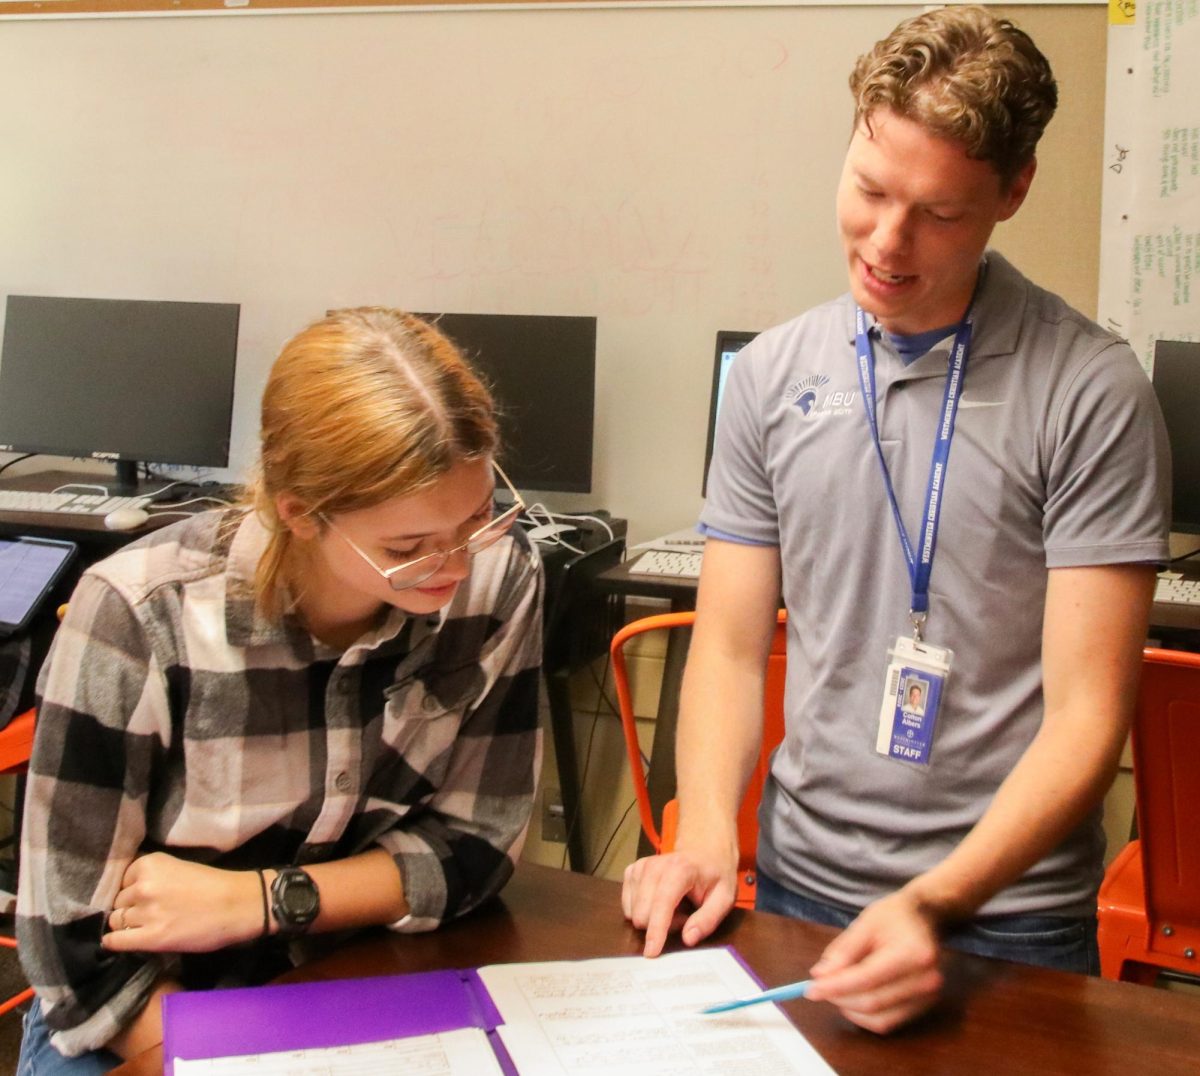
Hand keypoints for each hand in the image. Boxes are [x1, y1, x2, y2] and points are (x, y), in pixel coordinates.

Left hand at [101, 852, 264, 953]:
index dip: (133, 889)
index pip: (123, 880)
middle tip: (150, 913)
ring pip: (116, 920)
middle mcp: (143, 885)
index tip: (148, 895)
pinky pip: (116, 941)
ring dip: (127, 924)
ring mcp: (145, 912)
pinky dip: (115, 941)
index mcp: (150, 863)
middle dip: (130, 907)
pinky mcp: (150, 937)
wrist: (238, 905)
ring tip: (146, 927)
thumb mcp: (178, 868)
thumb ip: (152, 876)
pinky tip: (122, 941)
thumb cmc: (214, 885)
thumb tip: (127, 892)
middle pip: (118, 901)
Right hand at [621, 848, 736, 957]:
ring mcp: (640, 867)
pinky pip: (627, 906)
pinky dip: (643, 910)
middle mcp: (654, 865)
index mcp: (680, 870)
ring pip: (634, 912)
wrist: (703, 850)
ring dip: (653, 919)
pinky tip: (659, 902)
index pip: (662, 903)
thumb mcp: (724, 898)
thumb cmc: (715, 876)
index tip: (651, 953)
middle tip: (683, 916)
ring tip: (674, 907)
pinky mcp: (631, 871)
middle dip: (661, 926)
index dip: (656, 930)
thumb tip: (688, 939)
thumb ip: (708, 920)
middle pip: (643, 913)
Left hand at [803, 889, 943, 1033]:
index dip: (835, 987)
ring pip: (879, 1019)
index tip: (810, 989)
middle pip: (872, 1002)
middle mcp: (925, 980)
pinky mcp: (924, 1007)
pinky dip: (865, 1016)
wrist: (925, 918)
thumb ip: (843, 951)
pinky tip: (852, 999)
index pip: (867, 978)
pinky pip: (888, 1022)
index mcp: (913, 953)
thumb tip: (820, 976)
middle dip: (839, 998)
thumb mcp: (865, 923)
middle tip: (817, 988)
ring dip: (850, 1009)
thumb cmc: (894, 916)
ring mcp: (928, 997)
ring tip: (835, 990)